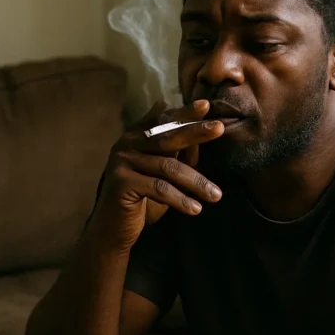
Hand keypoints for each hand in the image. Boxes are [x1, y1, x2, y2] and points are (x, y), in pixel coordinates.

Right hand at [92, 99, 224, 250]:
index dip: (185, 113)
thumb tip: (202, 135)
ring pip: (168, 167)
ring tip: (217, 195)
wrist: (114, 229)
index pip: (164, 120)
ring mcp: (122, 161)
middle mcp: (127, 144)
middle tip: (220, 128)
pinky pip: (158, 188)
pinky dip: (180, 199)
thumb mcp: (165, 175)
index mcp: (137, 137)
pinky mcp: (121, 182)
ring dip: (196, 182)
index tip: (206, 105)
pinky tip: (196, 209)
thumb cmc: (144, 201)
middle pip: (167, 136)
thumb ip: (180, 155)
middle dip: (196, 131)